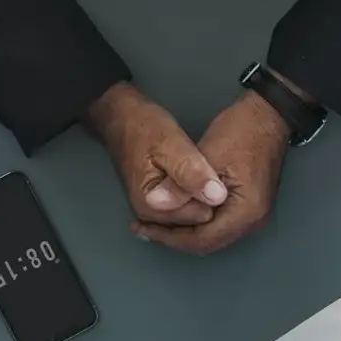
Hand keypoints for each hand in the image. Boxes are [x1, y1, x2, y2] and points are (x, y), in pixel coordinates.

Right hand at [87, 82, 227, 225]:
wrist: (122, 120)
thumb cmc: (144, 129)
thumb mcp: (171, 144)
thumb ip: (191, 172)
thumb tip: (217, 197)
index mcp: (152, 207)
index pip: (201, 216)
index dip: (212, 196)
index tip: (211, 173)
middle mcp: (151, 218)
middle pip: (197, 221)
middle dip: (207, 199)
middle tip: (205, 170)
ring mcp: (154, 213)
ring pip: (194, 216)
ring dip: (201, 197)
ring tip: (200, 172)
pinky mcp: (158, 205)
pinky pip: (186, 209)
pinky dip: (193, 197)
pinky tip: (194, 180)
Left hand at [131, 89, 289, 254]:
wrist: (268, 115)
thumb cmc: (240, 131)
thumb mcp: (206, 156)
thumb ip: (181, 185)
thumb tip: (154, 204)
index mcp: (245, 213)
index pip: (202, 240)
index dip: (169, 237)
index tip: (144, 227)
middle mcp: (253, 222)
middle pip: (208, 243)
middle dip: (175, 238)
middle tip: (145, 227)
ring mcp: (254, 216)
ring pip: (213, 235)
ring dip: (185, 231)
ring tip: (156, 221)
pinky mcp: (250, 207)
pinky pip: (220, 224)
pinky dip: (197, 221)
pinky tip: (179, 211)